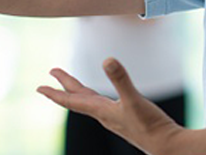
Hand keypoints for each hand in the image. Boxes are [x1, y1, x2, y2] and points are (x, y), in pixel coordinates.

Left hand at [38, 58, 183, 154]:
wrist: (166, 146)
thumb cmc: (150, 126)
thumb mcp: (134, 99)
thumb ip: (121, 79)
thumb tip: (107, 59)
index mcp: (101, 111)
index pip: (72, 100)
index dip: (55, 92)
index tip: (39, 87)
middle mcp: (104, 115)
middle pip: (78, 98)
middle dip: (64, 86)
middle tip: (51, 73)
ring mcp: (114, 117)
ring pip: (90, 102)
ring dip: (78, 91)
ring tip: (72, 84)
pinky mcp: (125, 118)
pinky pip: (103, 105)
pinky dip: (96, 97)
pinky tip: (101, 98)